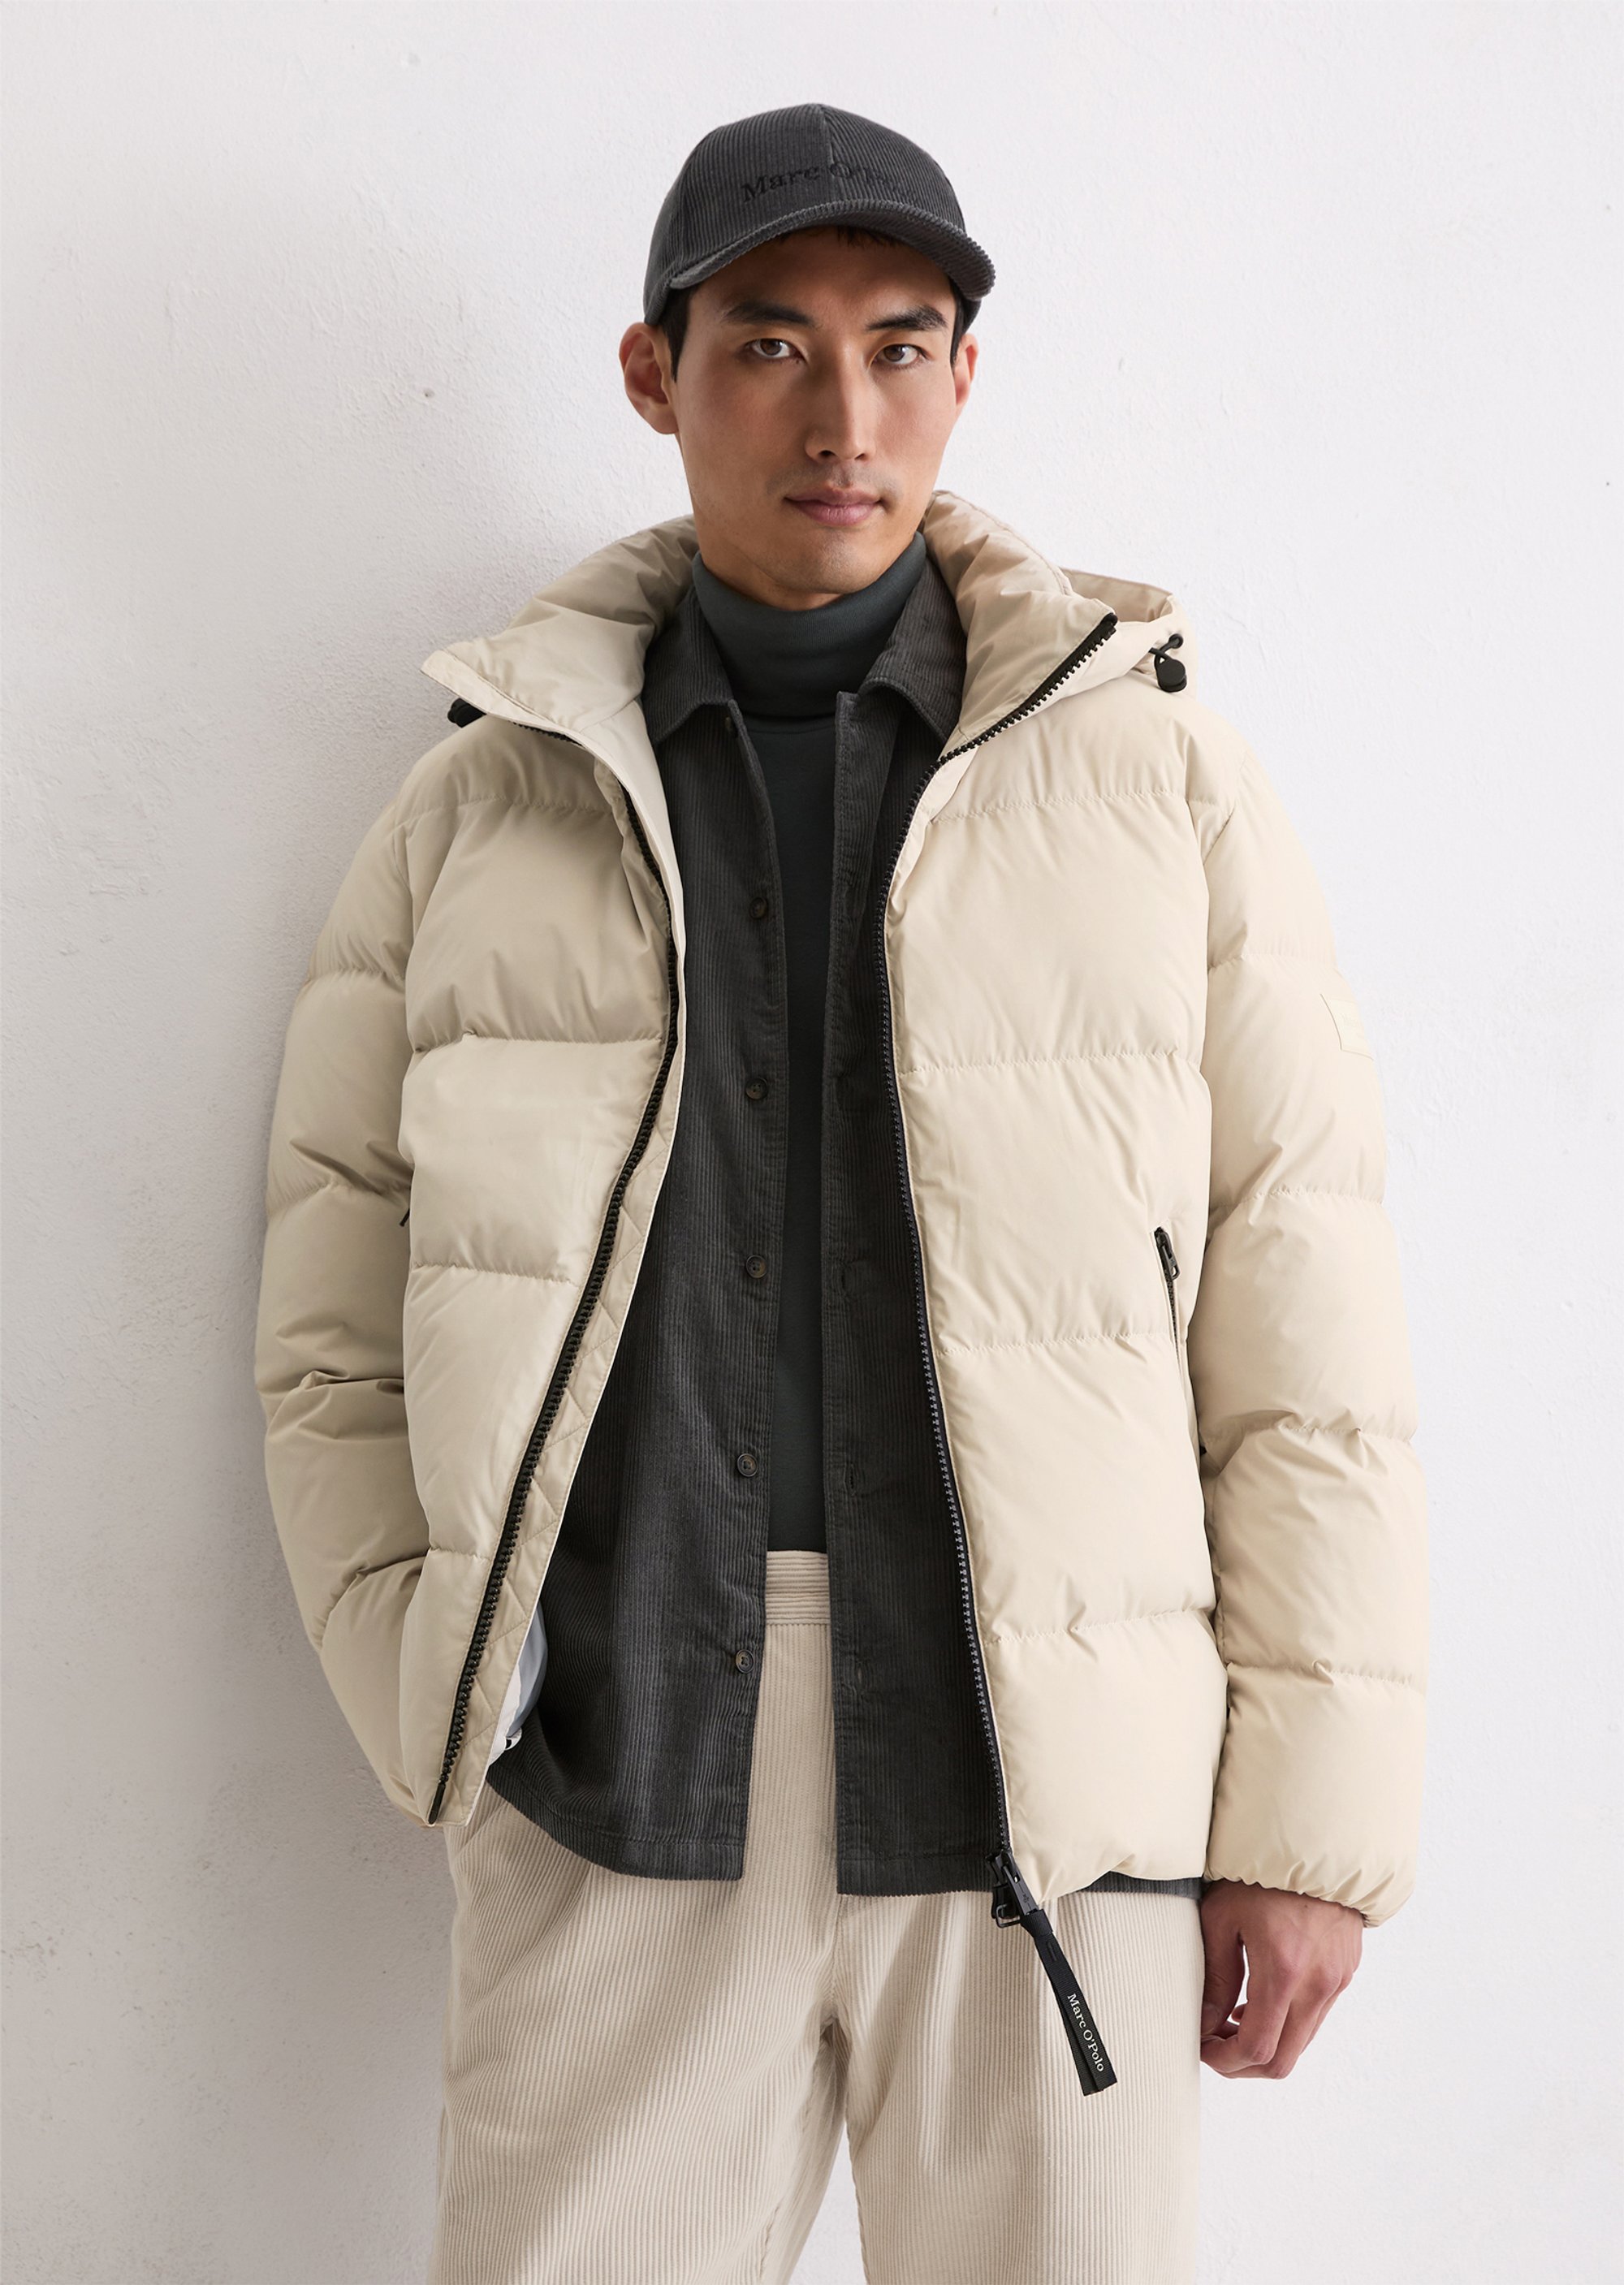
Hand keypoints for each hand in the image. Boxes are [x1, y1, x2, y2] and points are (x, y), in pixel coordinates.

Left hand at [1198, 1879, 1361, 2078]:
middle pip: (1283, 2061)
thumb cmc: (1260, 1872)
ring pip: (1301, 2042)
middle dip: (1244, 2065)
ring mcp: (1336, 1981)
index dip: (1224, 2061)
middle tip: (1215, 2045)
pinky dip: (1287, 2023)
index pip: (1257, 2049)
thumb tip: (1205, 2025)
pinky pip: (1315, 2017)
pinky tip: (1262, 1998)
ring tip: (1232, 2018)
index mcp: (1284, 1971)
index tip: (1201, 2045)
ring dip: (1266, 2044)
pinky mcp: (1345, 1973)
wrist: (1314, 1842)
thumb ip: (1215, 1977)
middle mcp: (1317, 1984)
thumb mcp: (1222, 1916)